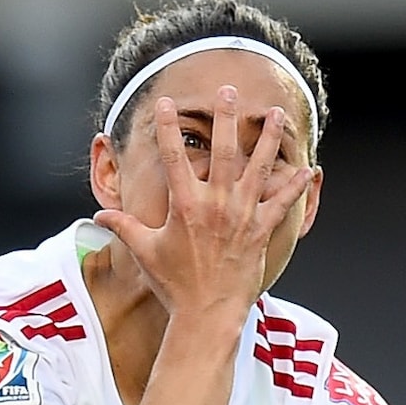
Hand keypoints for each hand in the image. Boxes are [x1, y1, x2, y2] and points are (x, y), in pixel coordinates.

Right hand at [95, 88, 314, 321]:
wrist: (207, 314)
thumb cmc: (175, 285)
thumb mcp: (145, 252)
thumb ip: (124, 226)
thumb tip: (99, 215)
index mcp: (185, 205)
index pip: (174, 156)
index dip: (169, 127)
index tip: (167, 102)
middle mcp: (215, 204)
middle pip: (222, 150)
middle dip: (226, 117)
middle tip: (230, 90)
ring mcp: (241, 215)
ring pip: (258, 168)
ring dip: (268, 139)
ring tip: (277, 114)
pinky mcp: (261, 230)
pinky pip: (282, 202)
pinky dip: (295, 186)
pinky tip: (306, 168)